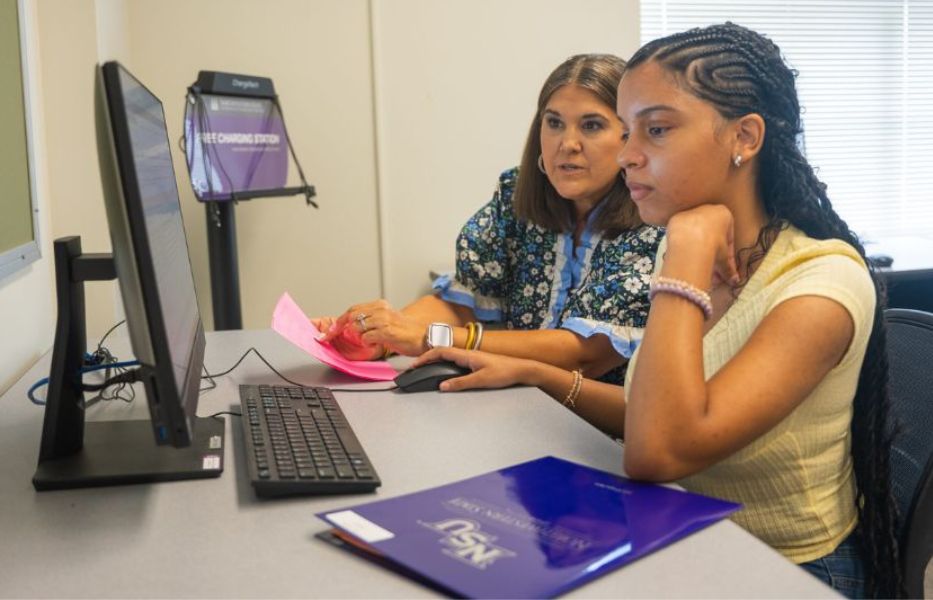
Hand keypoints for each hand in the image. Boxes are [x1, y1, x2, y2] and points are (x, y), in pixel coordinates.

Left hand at [319, 299, 427, 356]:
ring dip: (357, 337)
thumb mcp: (386, 320)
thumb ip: (369, 321)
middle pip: (351, 316)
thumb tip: (350, 327)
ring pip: (357, 326)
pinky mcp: (387, 331)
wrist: (424, 336)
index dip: (339, 321)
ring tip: (367, 341)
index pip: (353, 309)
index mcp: (380, 305)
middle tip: (331, 337)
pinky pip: (366, 337)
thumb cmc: (405, 332)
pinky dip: (366, 342)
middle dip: (338, 328)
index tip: (329, 331)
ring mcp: (384, 320)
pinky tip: (373, 344)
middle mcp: (381, 309)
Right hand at [412, 347, 537, 391]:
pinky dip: (444, 364)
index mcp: (467, 355)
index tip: (414, 364)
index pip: (441, 351)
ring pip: (448, 356)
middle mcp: (468, 354)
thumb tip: (442, 386)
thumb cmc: (504, 372)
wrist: (520, 370)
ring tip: (425, 368)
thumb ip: (461, 383)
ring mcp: (472, 358)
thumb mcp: (481, 380)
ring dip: (435, 360)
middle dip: (426, 358)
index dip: (425, 357)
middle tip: (415, 367)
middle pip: (442, 352)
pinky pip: (455, 361)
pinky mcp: (476, 363)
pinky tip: (443, 371)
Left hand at [665, 204, 739, 287]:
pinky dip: (684, 246)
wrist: (690, 242)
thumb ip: (729, 268)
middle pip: (711, 237)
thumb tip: (734, 280)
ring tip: (697, 269)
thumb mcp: (723, 258)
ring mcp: (690, 213)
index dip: (726, 257)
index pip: (728, 239)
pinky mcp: (675, 219)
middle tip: (710, 271)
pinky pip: (682, 235)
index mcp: (724, 214)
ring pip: (696, 236)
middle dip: (711, 256)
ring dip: (698, 252)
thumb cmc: (712, 246)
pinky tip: (684, 259)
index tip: (723, 269)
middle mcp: (707, 209)